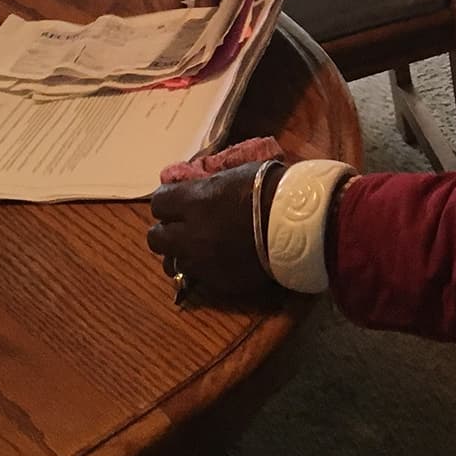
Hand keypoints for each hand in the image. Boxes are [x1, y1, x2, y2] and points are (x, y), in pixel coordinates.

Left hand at [147, 161, 283, 299]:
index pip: (158, 202)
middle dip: (166, 230)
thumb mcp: (238, 174)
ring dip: (179, 254)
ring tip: (195, 248)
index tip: (177, 201)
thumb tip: (199, 184)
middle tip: (182, 226)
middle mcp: (190, 233)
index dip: (167, 202)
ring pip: (171, 263)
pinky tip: (215, 261)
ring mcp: (202, 261)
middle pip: (156, 238)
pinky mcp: (217, 281)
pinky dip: (200, 269)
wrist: (300, 225)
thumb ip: (212, 183)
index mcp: (195, 201)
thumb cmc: (273, 190)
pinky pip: (196, 278)